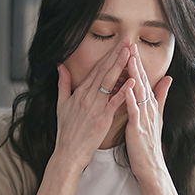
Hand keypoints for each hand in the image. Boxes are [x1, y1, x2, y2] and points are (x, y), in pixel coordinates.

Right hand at [54, 39, 134, 168]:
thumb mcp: (61, 104)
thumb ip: (63, 84)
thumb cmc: (66, 131)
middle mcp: (87, 97)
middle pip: (104, 71)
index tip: (117, 44)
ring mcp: (95, 107)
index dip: (108, 55)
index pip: (96, 69)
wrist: (68, 153)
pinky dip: (124, 92)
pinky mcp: (102, 119)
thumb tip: (61, 66)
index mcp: (80, 93)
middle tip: (127, 41)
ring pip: (109, 83)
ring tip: (130, 54)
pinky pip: (114, 103)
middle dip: (116, 55)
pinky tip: (133, 82)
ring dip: (121, 67)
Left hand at [122, 44, 172, 180]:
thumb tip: (167, 79)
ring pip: (138, 92)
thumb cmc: (148, 144)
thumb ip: (160, 98)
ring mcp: (144, 117)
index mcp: (150, 105)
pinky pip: (134, 110)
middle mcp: (149, 108)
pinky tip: (127, 87)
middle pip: (142, 81)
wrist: (151, 166)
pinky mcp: (138, 127)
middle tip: (130, 44)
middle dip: (136, 62)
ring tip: (128, 58)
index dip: (138, 63)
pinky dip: (131, 98)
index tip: (132, 47)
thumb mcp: (156, 118)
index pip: (143, 79)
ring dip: (133, 74)